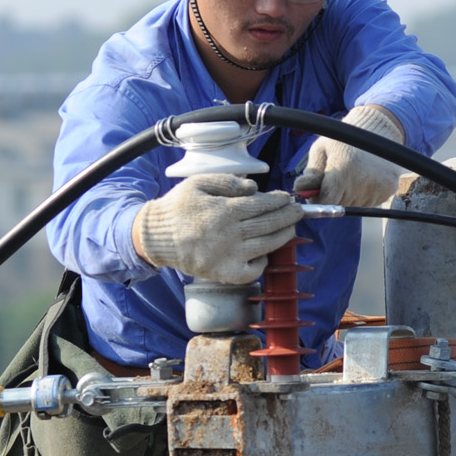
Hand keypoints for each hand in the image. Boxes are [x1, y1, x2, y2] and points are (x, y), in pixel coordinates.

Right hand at [132, 172, 299, 284]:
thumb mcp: (198, 183)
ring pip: (267, 246)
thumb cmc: (179, 207)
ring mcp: (228, 256)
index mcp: (224, 210)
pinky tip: (264, 253)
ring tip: (290, 228)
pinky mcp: (225, 273)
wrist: (158, 237)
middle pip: (269, 224)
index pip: (262, 204)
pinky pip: (253, 270)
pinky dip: (262, 262)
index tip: (287, 198)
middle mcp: (229, 234)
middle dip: (288, 216)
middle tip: (298, 212)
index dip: (279, 201)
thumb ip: (228, 182)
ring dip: (283, 236)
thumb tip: (255, 188)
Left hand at [295, 103, 405, 209]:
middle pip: (340, 204)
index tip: (320, 191)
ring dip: (349, 194)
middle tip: (337, 177)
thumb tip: (299, 190)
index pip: (326, 202)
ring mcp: (377, 187)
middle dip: (334, 195)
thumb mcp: (321, 149)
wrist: (376, 130)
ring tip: (352, 174)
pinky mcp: (388, 190)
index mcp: (343, 170)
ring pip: (355, 204)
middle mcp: (362, 181)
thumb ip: (311, 171)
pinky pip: (370, 202)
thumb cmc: (343, 139)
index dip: (320, 199)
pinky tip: (365, 177)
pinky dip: (364, 194)